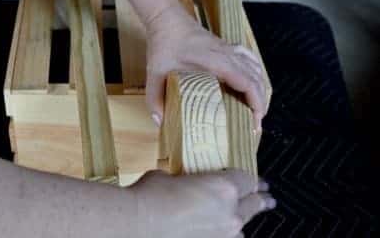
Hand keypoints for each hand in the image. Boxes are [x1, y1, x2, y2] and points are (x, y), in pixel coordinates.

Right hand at [134, 170, 274, 237]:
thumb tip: (182, 183)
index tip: (255, 180)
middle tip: (267, 198)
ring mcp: (224, 234)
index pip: (248, 178)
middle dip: (262, 200)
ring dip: (241, 220)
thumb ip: (186, 179)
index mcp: (224, 187)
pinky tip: (220, 232)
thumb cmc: (152, 196)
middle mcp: (230, 212)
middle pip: (255, 203)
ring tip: (240, 218)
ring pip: (243, 226)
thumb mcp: (170, 175)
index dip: (252, 178)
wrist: (140, 223)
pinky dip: (225, 235)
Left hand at [144, 3, 266, 128]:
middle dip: (261, 102)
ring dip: (259, 89)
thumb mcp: (155, 73)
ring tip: (254, 109)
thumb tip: (158, 121)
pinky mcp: (226, 46)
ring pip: (256, 68)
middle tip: (255, 123)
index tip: (255, 121)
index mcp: (216, 61)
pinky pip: (250, 59)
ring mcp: (229, 48)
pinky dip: (255, 73)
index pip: (247, 82)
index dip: (256, 103)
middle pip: (256, 78)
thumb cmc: (163, 44)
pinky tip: (252, 84)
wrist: (166, 19)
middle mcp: (228, 54)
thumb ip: (154, 97)